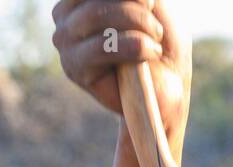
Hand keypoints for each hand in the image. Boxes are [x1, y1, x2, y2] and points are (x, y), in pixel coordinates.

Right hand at [52, 0, 190, 138]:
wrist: (167, 92)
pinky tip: (151, 53)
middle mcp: (65, 15)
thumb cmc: (161, 45)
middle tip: (157, 29)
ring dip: (139, 25)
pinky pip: (103, 46)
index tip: (150, 4)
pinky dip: (136, 46)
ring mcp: (65, 41)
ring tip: (155, 43)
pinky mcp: (74, 67)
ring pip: (97, 15)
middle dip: (136, 9)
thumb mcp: (152, 8)